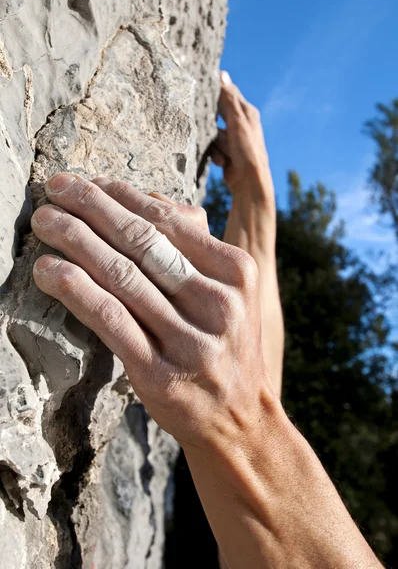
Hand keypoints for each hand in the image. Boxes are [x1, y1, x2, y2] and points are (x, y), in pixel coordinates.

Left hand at [31, 174, 279, 449]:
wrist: (240, 420)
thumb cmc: (225, 345)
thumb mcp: (230, 292)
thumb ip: (195, 248)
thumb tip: (144, 202)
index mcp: (237, 272)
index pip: (169, 221)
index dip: (122, 196)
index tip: (89, 180)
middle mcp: (218, 303)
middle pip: (143, 242)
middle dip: (93, 208)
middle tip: (56, 187)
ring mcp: (191, 341)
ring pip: (122, 276)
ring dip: (75, 241)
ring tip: (45, 221)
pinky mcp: (160, 375)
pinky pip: (111, 321)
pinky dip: (76, 291)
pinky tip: (49, 271)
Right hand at [211, 72, 272, 200]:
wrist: (249, 181)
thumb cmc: (247, 150)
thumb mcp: (237, 121)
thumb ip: (228, 99)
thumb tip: (221, 74)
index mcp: (247, 112)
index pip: (228, 94)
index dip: (215, 90)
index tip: (201, 87)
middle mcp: (241, 124)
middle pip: (218, 115)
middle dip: (211, 123)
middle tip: (205, 125)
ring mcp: (233, 140)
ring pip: (213, 134)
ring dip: (215, 145)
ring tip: (223, 153)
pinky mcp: (227, 153)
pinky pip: (214, 148)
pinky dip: (216, 155)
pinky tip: (222, 162)